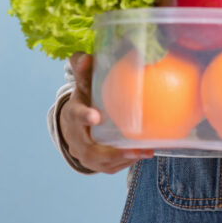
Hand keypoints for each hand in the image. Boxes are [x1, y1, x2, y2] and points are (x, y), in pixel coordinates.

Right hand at [58, 52, 154, 173]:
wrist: (74, 125)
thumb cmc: (85, 100)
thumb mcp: (84, 85)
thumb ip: (84, 70)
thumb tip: (87, 56)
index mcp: (73, 115)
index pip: (76, 115)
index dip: (84, 116)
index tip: (96, 116)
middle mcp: (77, 139)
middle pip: (90, 149)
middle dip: (110, 152)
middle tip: (131, 149)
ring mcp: (85, 154)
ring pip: (103, 162)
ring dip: (123, 160)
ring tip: (145, 153)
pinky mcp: (97, 163)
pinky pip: (112, 166)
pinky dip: (127, 162)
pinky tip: (148, 153)